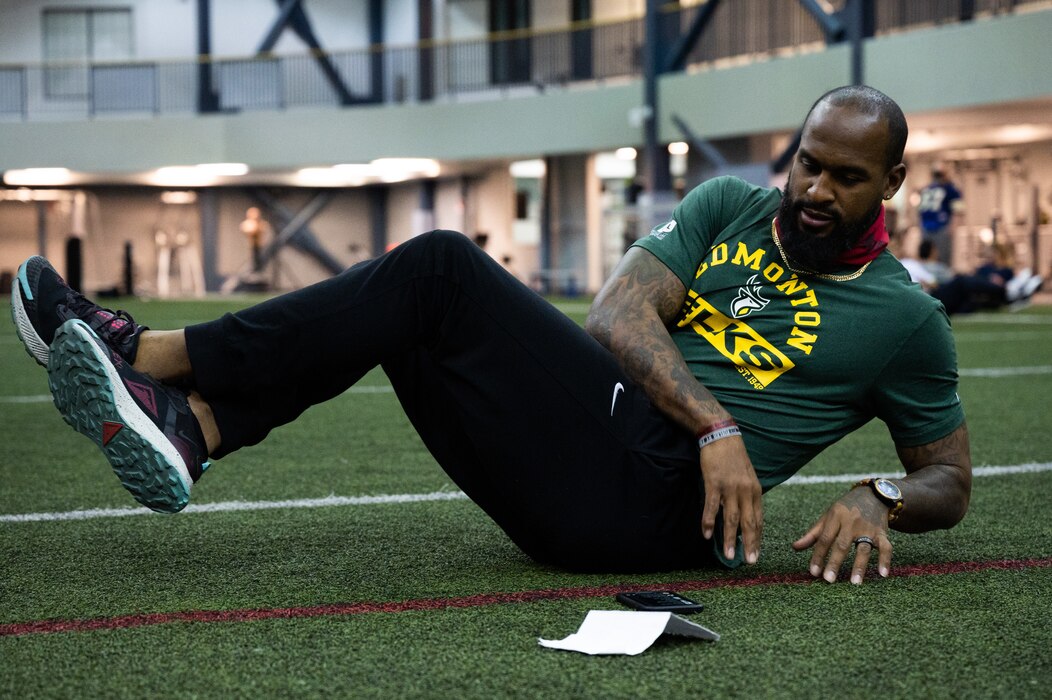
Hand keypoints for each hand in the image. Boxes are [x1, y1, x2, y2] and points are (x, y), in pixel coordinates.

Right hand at [699, 436, 762, 563]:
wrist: (722, 435)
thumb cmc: (733, 457)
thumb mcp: (748, 476)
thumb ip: (748, 495)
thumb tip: (746, 514)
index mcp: (755, 491)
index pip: (758, 519)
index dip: (757, 538)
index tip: (756, 553)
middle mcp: (745, 491)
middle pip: (748, 523)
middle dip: (749, 544)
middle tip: (749, 562)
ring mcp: (730, 488)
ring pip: (731, 518)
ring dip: (730, 539)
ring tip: (729, 556)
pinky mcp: (714, 483)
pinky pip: (712, 507)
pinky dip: (709, 522)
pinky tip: (707, 534)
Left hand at [792, 487, 892, 583]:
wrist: (873, 495)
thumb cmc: (845, 509)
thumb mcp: (828, 516)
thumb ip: (813, 534)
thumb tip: (794, 548)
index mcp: (835, 517)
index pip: (824, 539)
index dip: (818, 555)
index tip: (813, 572)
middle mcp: (852, 522)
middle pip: (842, 544)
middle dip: (834, 563)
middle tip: (828, 580)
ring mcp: (868, 528)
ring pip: (864, 548)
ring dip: (859, 566)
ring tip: (854, 582)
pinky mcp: (882, 533)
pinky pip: (886, 547)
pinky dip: (885, 560)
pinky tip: (883, 574)